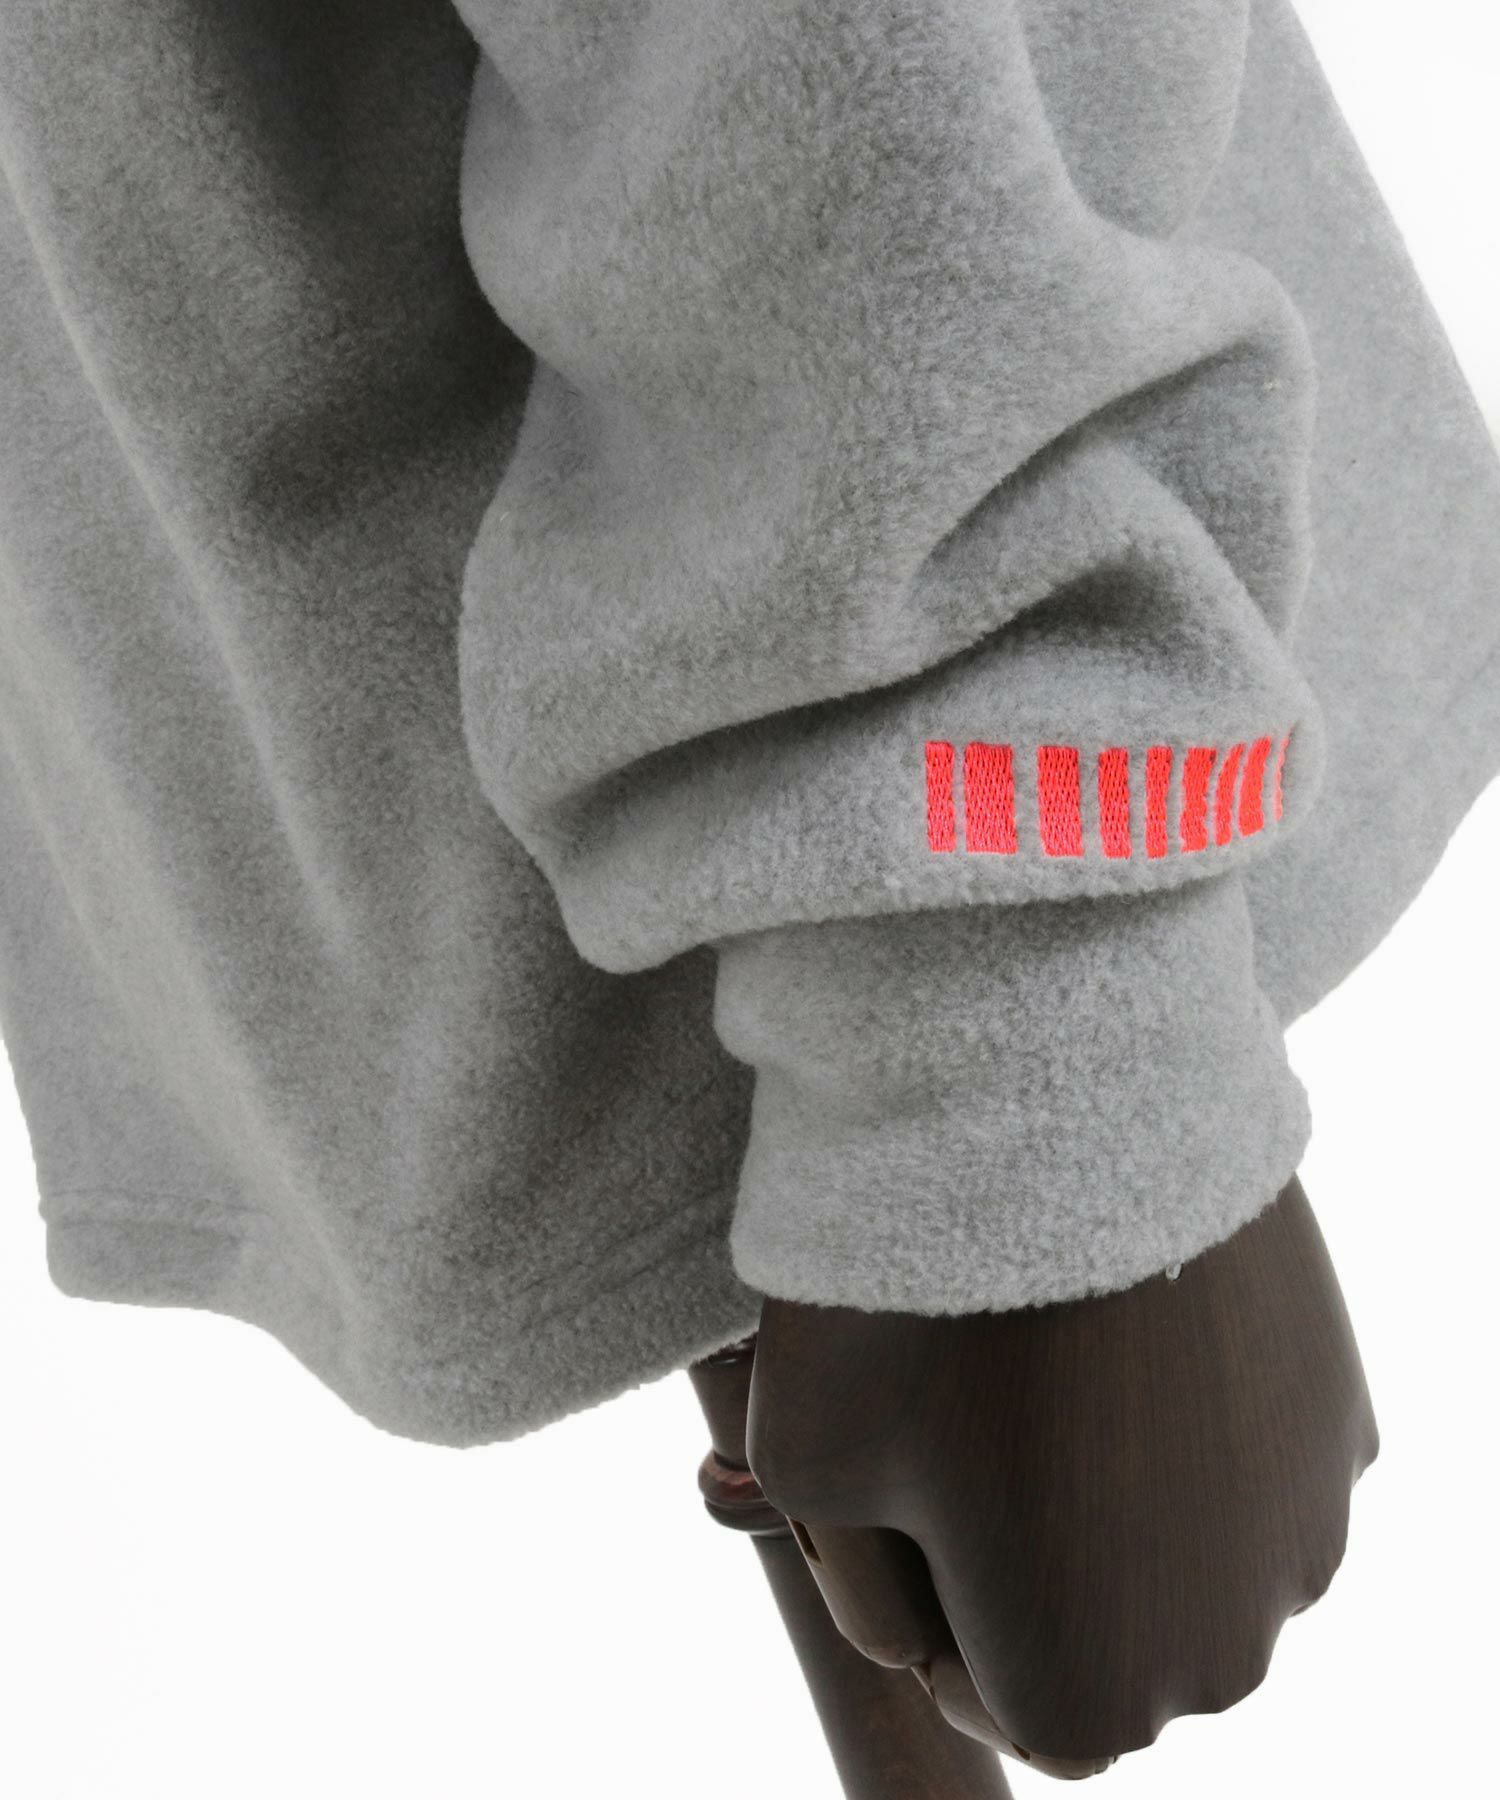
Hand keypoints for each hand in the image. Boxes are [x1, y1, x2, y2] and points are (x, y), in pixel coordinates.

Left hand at [746, 1178, 1378, 1776]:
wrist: (1053, 1095)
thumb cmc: (902, 1293)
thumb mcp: (803, 1465)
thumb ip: (863, 1588)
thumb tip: (922, 1623)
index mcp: (1091, 1691)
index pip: (990, 1693)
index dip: (922, 1595)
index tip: (885, 1487)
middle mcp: (1228, 1643)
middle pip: (1097, 1631)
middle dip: (1023, 1558)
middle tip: (948, 1416)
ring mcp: (1304, 1519)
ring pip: (1176, 1543)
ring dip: (1106, 1486)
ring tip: (1024, 1358)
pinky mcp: (1339, 1406)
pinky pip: (1238, 1457)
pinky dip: (1178, 1416)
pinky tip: (1106, 1321)